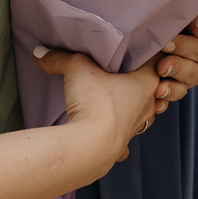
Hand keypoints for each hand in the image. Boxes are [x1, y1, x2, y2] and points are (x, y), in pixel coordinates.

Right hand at [42, 48, 158, 171]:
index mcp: (146, 83)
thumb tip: (41, 52)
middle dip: (137, 82)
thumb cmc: (95, 104)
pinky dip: (117, 136)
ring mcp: (136, 128)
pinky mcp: (121, 147)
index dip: (146, 55)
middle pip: (151, 90)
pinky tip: (106, 133)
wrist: (91, 147)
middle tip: (122, 74)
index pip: (156, 63)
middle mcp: (147, 106)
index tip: (134, 51)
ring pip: (141, 115)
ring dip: (130, 109)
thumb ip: (60, 58)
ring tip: (115, 102)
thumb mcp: (76, 69)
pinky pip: (124, 140)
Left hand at [153, 10, 197, 104]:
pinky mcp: (171, 90)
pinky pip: (169, 101)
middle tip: (161, 66)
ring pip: (183, 89)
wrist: (157, 29)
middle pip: (192, 71)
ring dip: (172, 89)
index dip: (183, 46)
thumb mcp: (187, 11)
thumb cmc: (174, 16)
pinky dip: (163, 104)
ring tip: (159, 89)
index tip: (166, 43)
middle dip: (177, 68)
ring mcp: (185, 81)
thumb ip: (196, 13)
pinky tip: (155, 105)